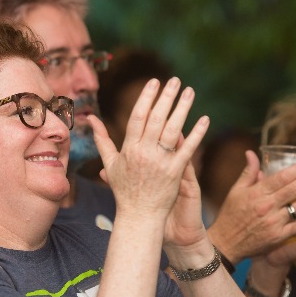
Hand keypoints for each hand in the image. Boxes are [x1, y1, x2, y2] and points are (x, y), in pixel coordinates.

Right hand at [92, 77, 208, 227]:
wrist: (139, 216)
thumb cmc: (124, 190)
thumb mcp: (110, 163)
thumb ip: (102, 139)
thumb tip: (90, 118)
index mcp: (129, 149)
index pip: (138, 116)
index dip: (146, 97)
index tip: (154, 82)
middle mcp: (144, 153)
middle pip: (157, 119)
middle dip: (167, 97)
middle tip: (176, 80)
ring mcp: (161, 162)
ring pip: (173, 130)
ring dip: (182, 109)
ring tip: (190, 91)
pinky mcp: (176, 172)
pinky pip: (188, 149)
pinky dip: (197, 134)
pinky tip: (204, 118)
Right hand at [208, 152, 295, 262]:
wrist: (226, 243)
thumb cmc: (230, 215)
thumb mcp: (235, 191)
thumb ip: (248, 172)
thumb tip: (251, 152)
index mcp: (256, 193)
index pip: (281, 177)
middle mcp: (266, 207)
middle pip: (294, 190)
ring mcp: (273, 222)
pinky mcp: (279, 236)